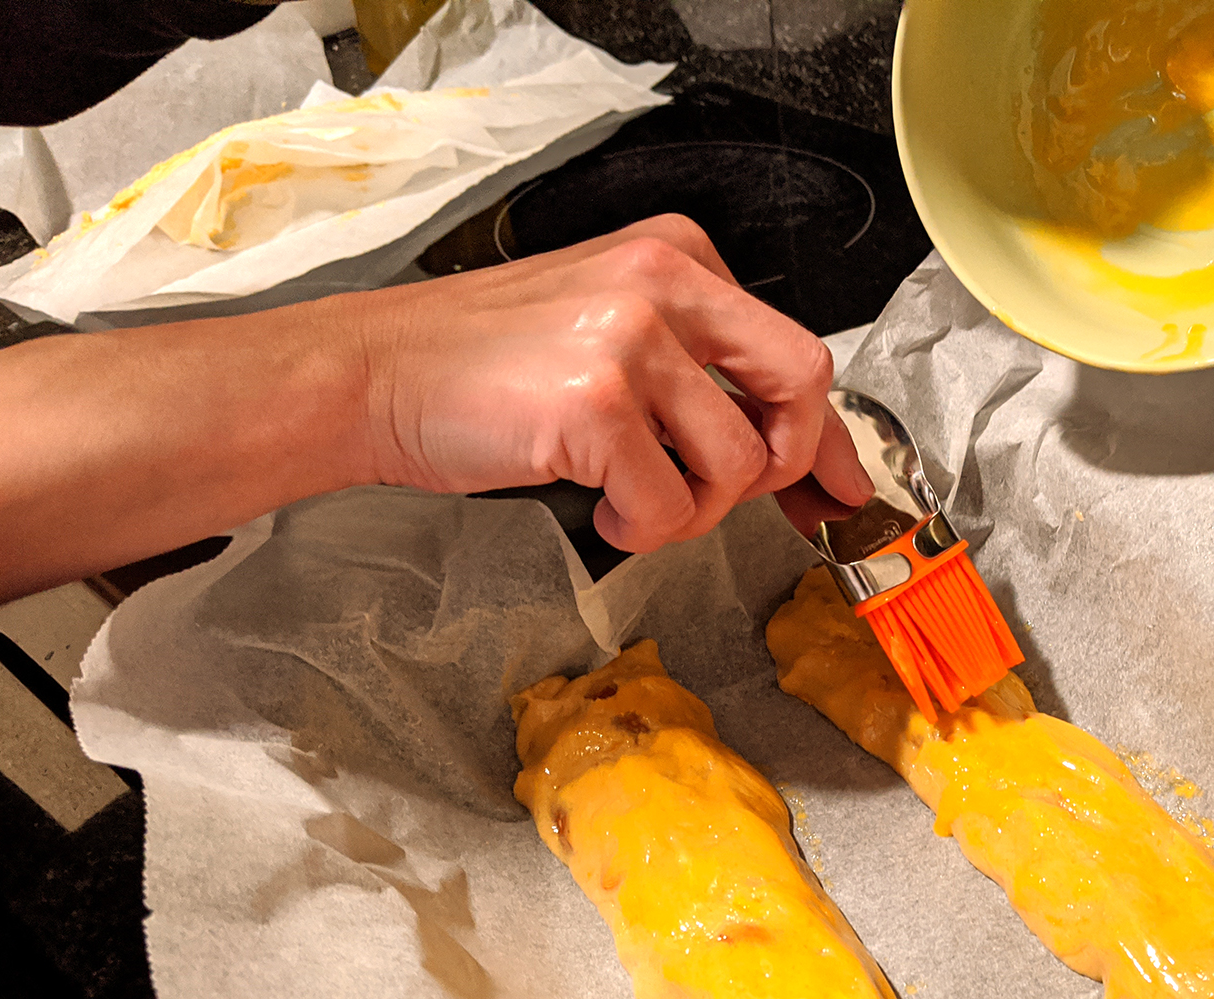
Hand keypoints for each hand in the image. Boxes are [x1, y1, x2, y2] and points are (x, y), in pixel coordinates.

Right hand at [362, 213, 871, 550]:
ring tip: (637, 501)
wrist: (376, 373)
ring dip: (695, 509)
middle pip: (801, 382)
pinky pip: (671, 502)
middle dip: (787, 461)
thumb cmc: (485, 365)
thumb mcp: (612, 339)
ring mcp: (631, 337)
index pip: (792, 350)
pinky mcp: (598, 400)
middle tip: (731, 494)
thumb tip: (804, 462)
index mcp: (676, 257)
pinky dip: (641, 527)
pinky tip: (599, 505)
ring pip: (738, 461)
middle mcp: (663, 282)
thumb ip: (704, 380)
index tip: (838, 487)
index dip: (826, 436)